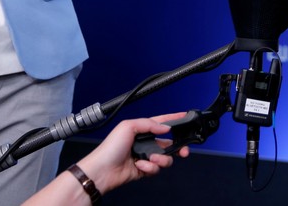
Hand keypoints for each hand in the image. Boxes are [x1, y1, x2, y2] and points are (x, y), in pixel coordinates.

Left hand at [23, 113, 189, 204]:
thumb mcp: (128, 126)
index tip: (186, 116)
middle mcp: (145, 142)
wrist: (102, 171)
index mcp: (142, 129)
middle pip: (169, 143)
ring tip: (151, 159)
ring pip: (165, 157)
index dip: (174, 119)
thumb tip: (166, 128)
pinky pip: (156, 169)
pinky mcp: (144, 170)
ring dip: (161, 159)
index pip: (162, 122)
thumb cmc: (110, 148)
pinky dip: (150, 168)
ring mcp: (146, 157)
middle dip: (178, 147)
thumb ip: (149, 124)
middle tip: (183, 151)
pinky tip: (140, 167)